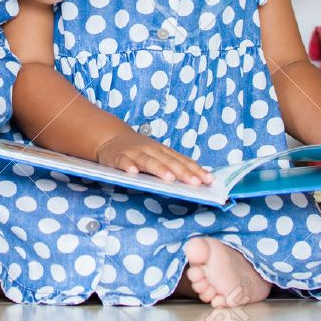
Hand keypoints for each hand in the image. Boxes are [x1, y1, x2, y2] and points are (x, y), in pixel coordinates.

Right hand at [96, 131, 215, 185]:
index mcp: (162, 151)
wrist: (111, 137)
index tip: (209, 180)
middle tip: (195, 183)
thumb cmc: (139, 150)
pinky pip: (123, 162)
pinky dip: (127, 166)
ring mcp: (134, 153)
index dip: (195, 170)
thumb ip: (172, 164)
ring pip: (148, 161)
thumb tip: (196, 179)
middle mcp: (150, 150)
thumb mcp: (157, 154)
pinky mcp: (117, 158)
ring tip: (169, 178)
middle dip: (183, 172)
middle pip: (168, 161)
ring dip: (159, 169)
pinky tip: (133, 173)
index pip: (182, 161)